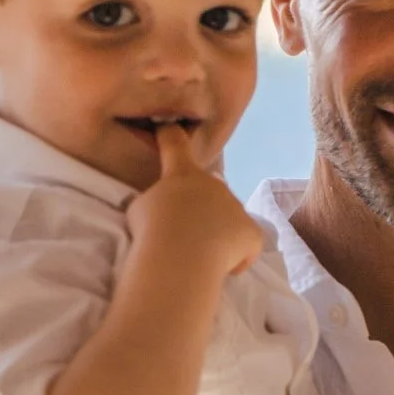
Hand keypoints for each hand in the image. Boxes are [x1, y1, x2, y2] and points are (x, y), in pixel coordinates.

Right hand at [127, 123, 261, 277]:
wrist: (180, 252)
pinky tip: (221, 268)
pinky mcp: (252, 233)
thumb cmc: (151, 228)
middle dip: (201, 205)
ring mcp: (237, 207)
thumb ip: (158, 200)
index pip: (175, 146)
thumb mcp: (141, 208)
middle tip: (184, 230)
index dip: (171, 136)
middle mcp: (216, 184)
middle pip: (210, 189)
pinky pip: (245, 246)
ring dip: (217, 232)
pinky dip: (235, 257)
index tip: (169, 126)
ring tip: (198, 254)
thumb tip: (168, 208)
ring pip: (229, 219)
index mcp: (183, 174)